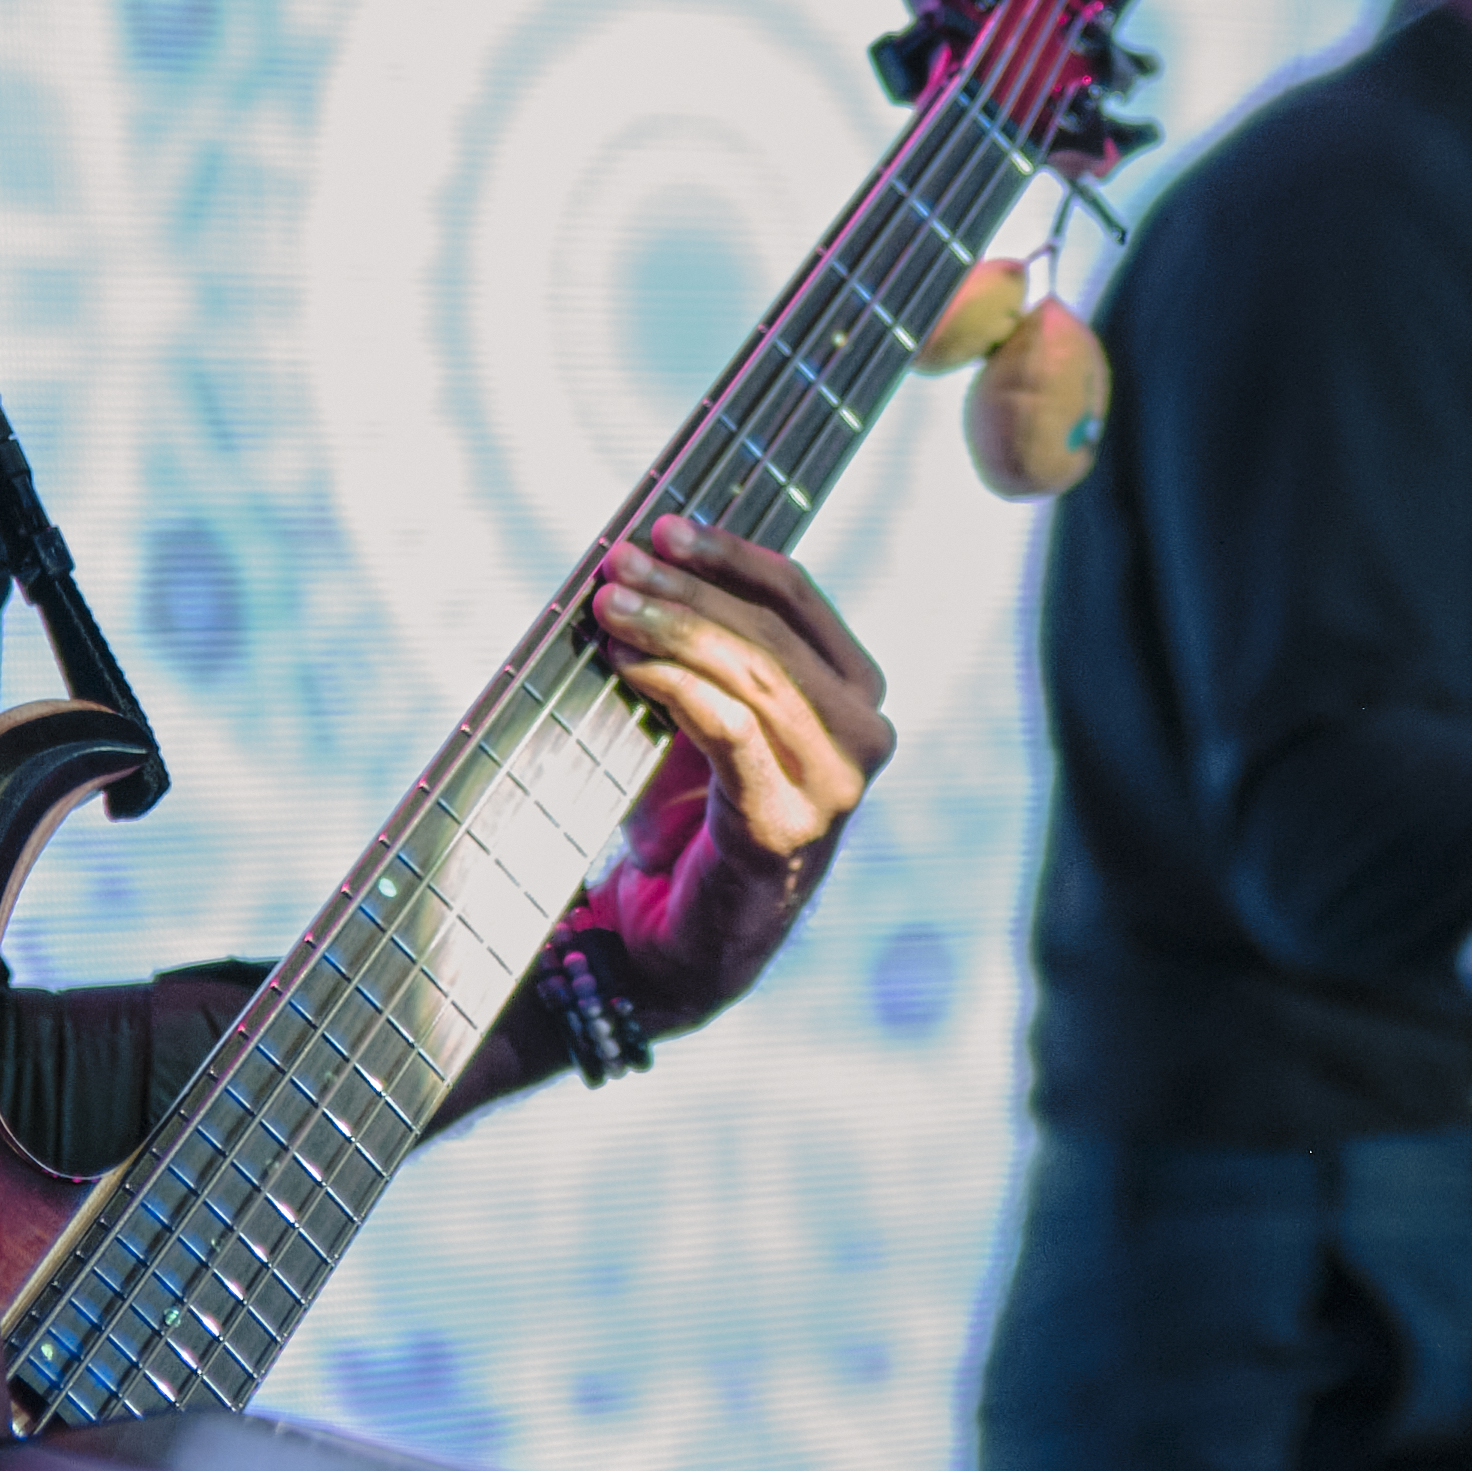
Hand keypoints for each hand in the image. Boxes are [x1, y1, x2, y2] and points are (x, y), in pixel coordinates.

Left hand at [588, 514, 897, 1027]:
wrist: (679, 944)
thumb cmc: (688, 820)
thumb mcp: (704, 716)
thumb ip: (701, 648)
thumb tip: (639, 560)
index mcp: (854, 694)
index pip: (798, 598)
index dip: (729, 554)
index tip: (663, 526)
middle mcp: (862, 735)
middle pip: (770, 631)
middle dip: (687, 589)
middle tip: (617, 566)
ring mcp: (834, 784)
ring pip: (753, 674)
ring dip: (673, 629)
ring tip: (609, 607)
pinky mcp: (787, 823)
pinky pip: (730, 730)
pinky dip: (674, 685)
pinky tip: (628, 663)